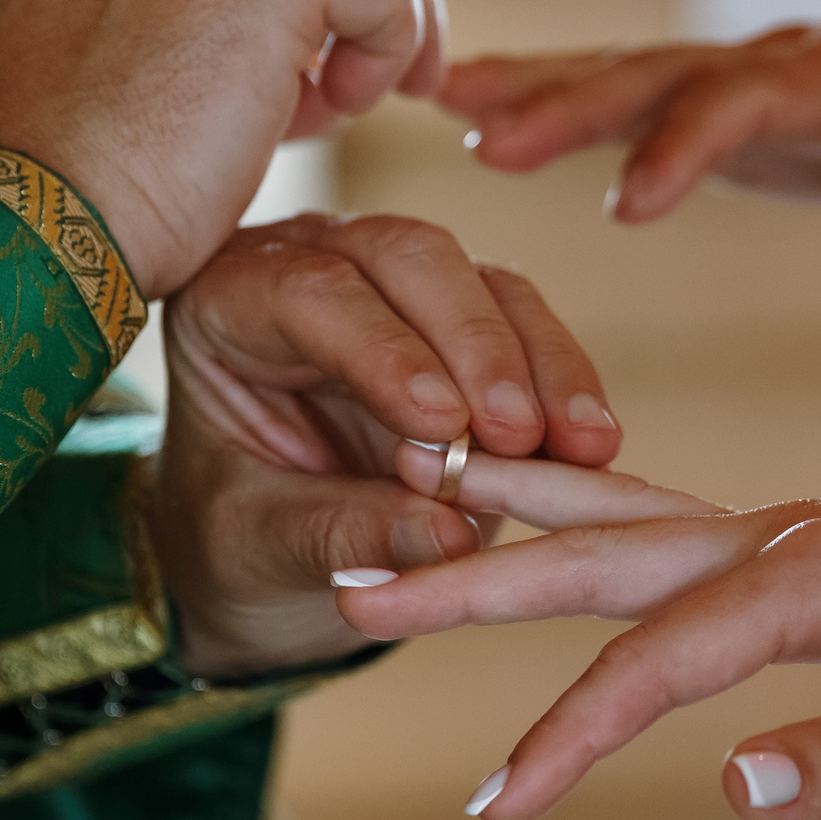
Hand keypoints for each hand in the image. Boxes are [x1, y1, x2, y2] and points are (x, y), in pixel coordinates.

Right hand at [0, 0, 445, 297]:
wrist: (30, 236)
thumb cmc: (69, 184)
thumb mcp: (112, 51)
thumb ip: (183, 4)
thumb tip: (302, 28)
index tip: (300, 67)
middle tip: (368, 80)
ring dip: (381, 14)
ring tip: (353, 103)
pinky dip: (390, 40)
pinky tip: (344, 111)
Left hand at [148, 213, 621, 677]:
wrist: (261, 559)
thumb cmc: (234, 541)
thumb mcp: (260, 548)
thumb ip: (342, 535)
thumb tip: (450, 535)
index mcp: (229, 300)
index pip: (312, 295)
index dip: (384, 353)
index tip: (441, 426)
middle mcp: (316, 266)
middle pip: (410, 260)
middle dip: (476, 346)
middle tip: (518, 434)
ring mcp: (398, 288)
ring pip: (485, 285)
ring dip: (539, 366)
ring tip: (578, 447)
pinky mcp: (467, 323)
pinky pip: (530, 328)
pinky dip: (564, 386)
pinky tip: (591, 445)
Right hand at [337, 463, 820, 819]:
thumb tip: (726, 785)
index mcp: (820, 571)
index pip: (663, 655)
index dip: (572, 730)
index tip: (496, 803)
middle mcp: (782, 531)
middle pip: (600, 547)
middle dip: (474, 572)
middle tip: (353, 585)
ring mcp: (779, 529)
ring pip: (616, 516)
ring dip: (508, 521)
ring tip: (402, 495)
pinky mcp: (787, 546)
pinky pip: (657, 522)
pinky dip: (575, 515)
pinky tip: (526, 510)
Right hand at [441, 15, 820, 347]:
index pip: (753, 104)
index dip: (688, 148)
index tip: (624, 207)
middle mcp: (781, 56)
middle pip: (665, 73)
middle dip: (577, 105)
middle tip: (488, 143)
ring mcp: (740, 68)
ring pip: (628, 70)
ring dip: (539, 88)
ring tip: (444, 101)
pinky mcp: (713, 93)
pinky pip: (623, 89)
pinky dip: (547, 92)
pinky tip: (467, 101)